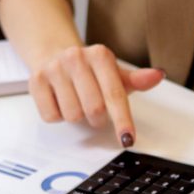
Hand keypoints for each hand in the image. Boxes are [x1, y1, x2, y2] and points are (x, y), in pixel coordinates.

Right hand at [28, 43, 164, 144]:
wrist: (54, 54)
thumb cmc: (90, 70)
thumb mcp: (115, 74)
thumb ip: (136, 79)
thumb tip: (158, 75)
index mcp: (100, 55)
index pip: (115, 94)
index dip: (122, 120)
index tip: (128, 139)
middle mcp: (76, 57)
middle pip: (94, 109)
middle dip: (97, 118)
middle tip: (95, 109)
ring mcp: (54, 68)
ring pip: (72, 115)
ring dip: (78, 116)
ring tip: (76, 100)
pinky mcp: (36, 80)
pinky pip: (52, 115)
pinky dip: (59, 115)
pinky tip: (60, 100)